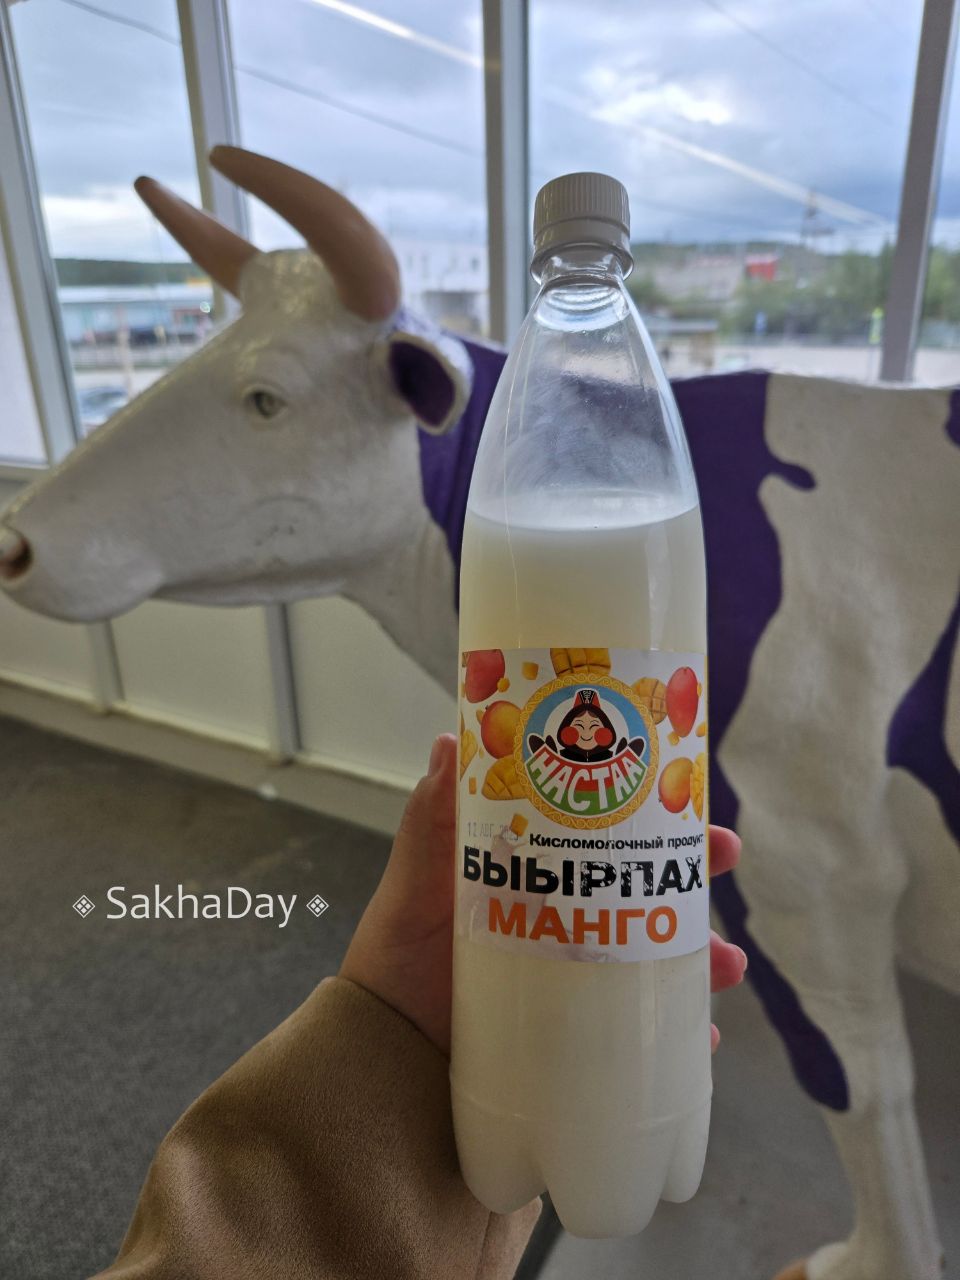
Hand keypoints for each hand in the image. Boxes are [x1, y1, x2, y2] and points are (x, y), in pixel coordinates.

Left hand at [341, 733, 746, 1055]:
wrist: (383, 1051)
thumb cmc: (397, 959)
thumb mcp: (415, 883)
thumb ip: (430, 820)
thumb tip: (450, 738)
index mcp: (536, 878)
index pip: (605, 836)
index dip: (651, 813)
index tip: (689, 796)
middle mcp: (567, 923)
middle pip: (646, 892)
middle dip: (694, 875)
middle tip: (724, 855)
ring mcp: (578, 982)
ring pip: (659, 961)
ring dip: (703, 957)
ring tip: (726, 963)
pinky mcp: (581, 1039)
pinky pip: (643, 1036)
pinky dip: (681, 1035)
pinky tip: (706, 1037)